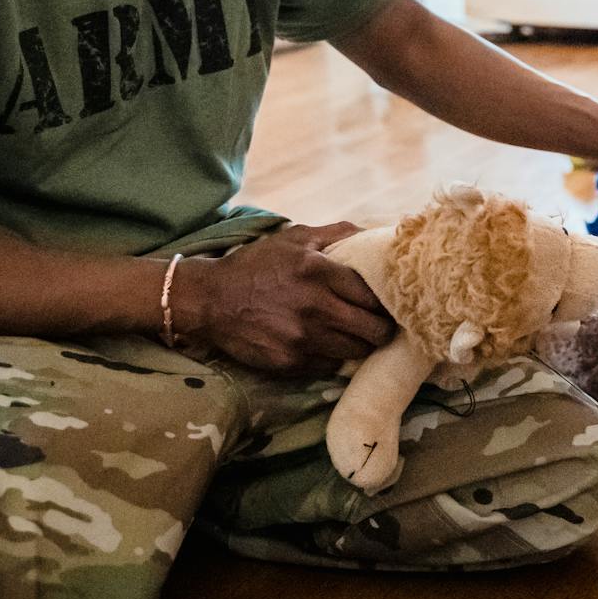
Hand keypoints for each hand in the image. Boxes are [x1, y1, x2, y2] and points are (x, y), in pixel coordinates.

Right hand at [173, 223, 394, 375]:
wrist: (210, 299)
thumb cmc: (256, 265)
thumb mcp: (294, 238)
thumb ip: (336, 233)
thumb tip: (372, 233)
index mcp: (319, 271)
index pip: (373, 296)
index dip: (384, 302)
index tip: (386, 303)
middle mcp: (315, 307)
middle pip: (373, 330)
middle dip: (381, 329)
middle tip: (379, 325)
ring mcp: (303, 338)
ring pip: (355, 352)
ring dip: (360, 345)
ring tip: (355, 336)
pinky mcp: (290, 362)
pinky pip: (329, 365)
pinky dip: (332, 357)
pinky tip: (326, 345)